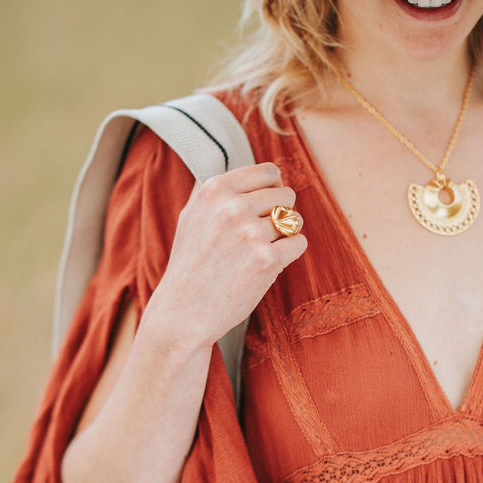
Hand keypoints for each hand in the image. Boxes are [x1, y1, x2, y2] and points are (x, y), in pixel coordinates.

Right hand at [146, 162, 306, 351]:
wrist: (183, 310)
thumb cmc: (190, 263)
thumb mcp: (192, 215)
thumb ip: (217, 191)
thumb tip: (247, 173)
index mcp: (214, 189)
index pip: (269, 171)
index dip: (274, 188)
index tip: (267, 204)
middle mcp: (232, 206)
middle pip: (285, 194)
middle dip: (280, 213)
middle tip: (263, 233)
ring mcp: (249, 233)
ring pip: (294, 220)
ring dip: (284, 235)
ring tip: (261, 250)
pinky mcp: (266, 260)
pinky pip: (299, 243)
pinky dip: (290, 253)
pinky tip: (270, 263)